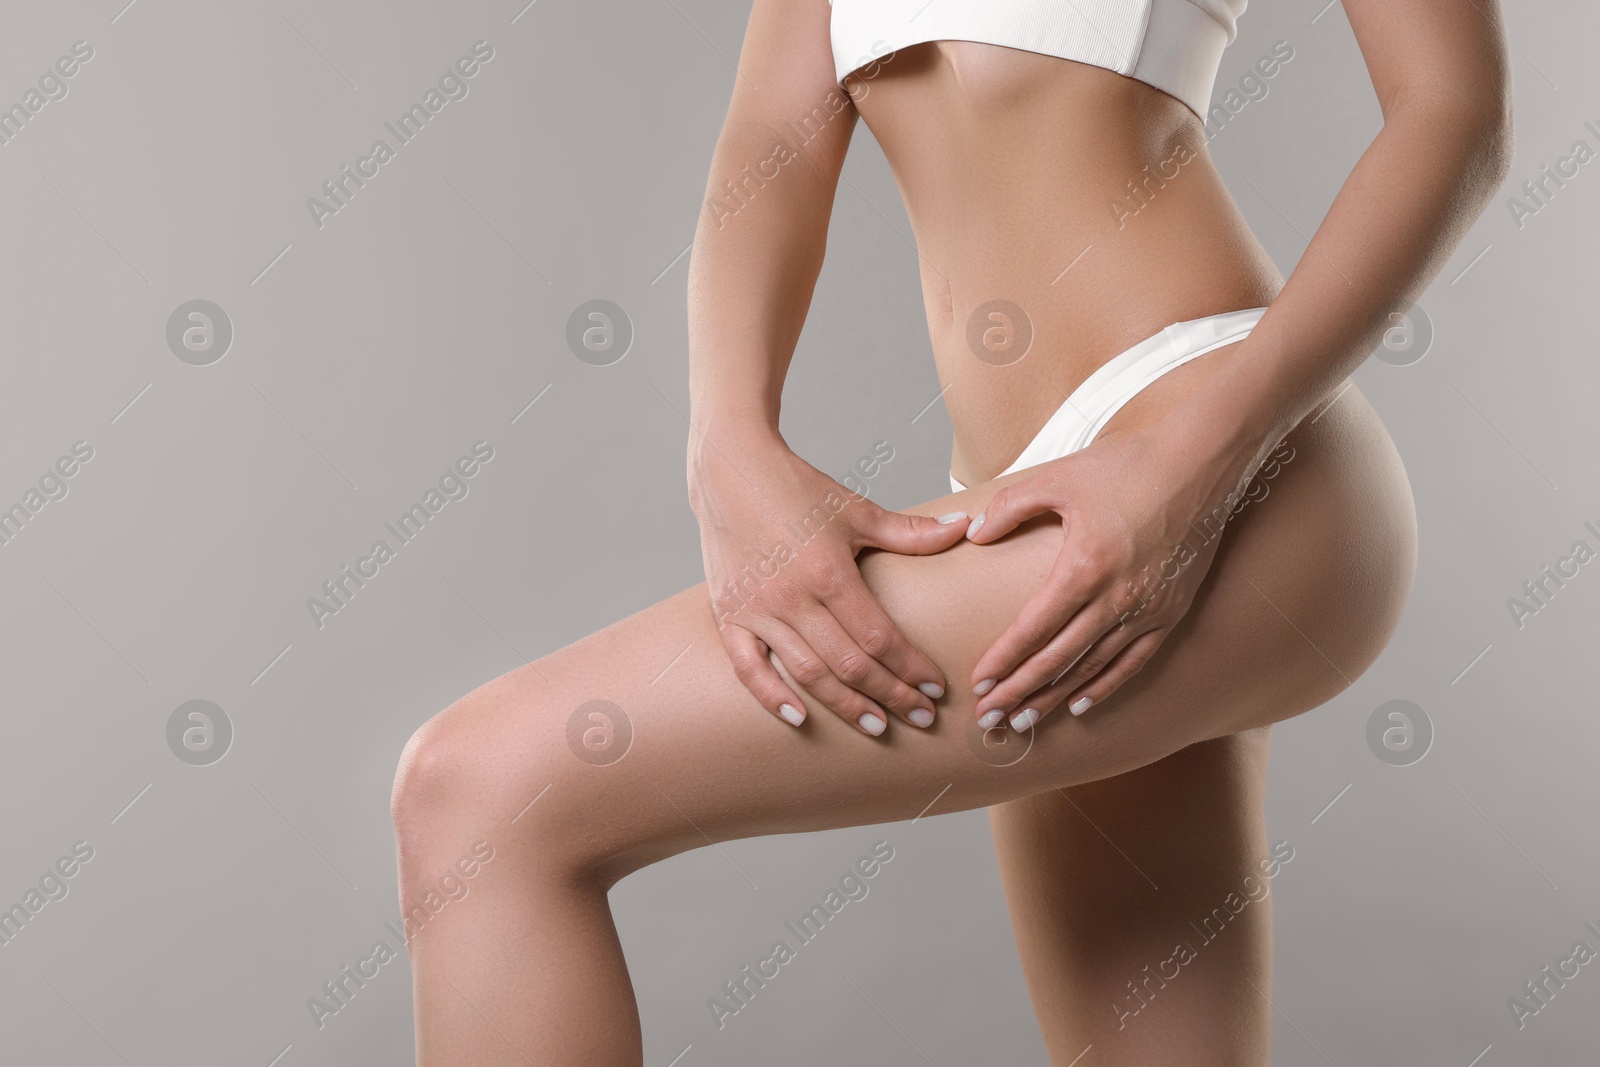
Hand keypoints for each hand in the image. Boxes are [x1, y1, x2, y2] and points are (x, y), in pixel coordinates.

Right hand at [690, 428, 971, 734]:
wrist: (730, 470)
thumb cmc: (797, 488)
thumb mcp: (857, 510)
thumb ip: (911, 532)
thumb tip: (964, 527)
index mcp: (829, 572)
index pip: (880, 636)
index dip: (911, 667)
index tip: (936, 688)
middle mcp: (793, 597)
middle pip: (850, 664)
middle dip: (891, 695)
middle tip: (921, 717)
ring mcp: (758, 610)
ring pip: (807, 674)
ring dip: (846, 706)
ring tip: (878, 726)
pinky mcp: (729, 614)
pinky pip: (748, 667)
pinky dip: (771, 696)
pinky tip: (800, 718)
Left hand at [964, 427, 1276, 730]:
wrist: (1201, 461)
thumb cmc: (1127, 465)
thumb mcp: (1056, 477)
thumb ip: (1010, 508)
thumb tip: (976, 535)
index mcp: (1083, 568)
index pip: (1033, 631)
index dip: (1003, 661)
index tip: (978, 684)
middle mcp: (1116, 599)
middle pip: (1057, 660)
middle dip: (1018, 693)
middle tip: (989, 719)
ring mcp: (1148, 610)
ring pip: (1091, 668)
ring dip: (1054, 698)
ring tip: (1024, 721)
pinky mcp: (1171, 611)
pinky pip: (1132, 662)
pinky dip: (1103, 686)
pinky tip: (1078, 704)